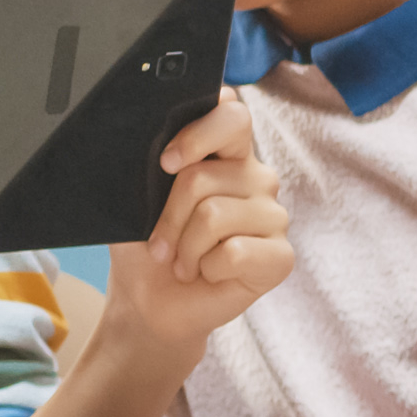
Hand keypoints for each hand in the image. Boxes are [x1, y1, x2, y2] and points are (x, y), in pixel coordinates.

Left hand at [99, 101, 290, 352]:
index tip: (166, 163)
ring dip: (184, 248)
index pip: (232, 113)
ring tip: (183, 261)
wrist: (149, 303)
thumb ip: (148, 164)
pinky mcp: (280, 256)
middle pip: (203, 176)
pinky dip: (207, 269)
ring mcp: (273, 216)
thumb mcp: (136, 199)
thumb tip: (141, 144)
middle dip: (168, 215)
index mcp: (227, 153)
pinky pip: (235, 252)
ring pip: (214, 216)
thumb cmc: (146, 248)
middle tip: (160, 242)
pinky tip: (207, 274)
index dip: (198, 133)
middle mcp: (256, 178)